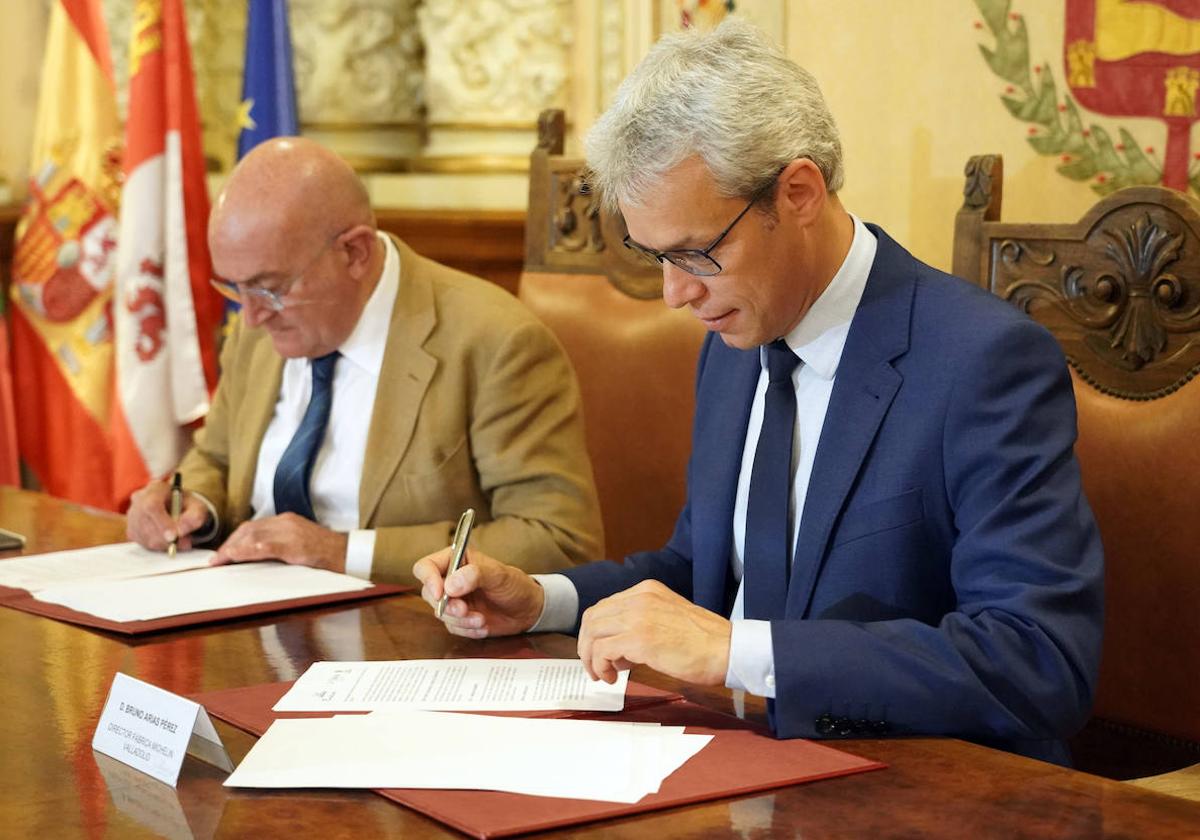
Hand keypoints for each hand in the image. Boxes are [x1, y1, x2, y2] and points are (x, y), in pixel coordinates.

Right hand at [126, 479, 210, 551]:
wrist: (179, 510)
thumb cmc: (187, 506)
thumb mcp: (198, 508)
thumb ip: (195, 517)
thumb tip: (181, 531)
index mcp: (156, 488)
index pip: (152, 506)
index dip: (162, 523)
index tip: (174, 536)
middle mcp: (139, 499)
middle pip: (146, 522)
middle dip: (166, 538)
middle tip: (185, 543)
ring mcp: (132, 515)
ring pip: (145, 536)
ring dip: (165, 544)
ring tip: (182, 540)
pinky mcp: (132, 529)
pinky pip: (143, 543)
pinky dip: (159, 546)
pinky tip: (170, 540)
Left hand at [212, 513, 347, 570]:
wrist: (348, 553)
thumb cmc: (325, 552)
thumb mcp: (299, 542)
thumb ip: (280, 543)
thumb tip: (256, 553)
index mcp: (287, 520)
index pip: (253, 526)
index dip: (235, 539)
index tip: (223, 552)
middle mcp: (286, 522)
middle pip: (249, 529)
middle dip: (230, 544)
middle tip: (217, 559)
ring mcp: (291, 533)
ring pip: (254, 536)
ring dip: (235, 549)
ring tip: (222, 560)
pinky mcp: (296, 546)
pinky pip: (268, 546)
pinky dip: (252, 550)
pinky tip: (241, 556)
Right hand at [412, 546, 543, 638]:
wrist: (527, 609)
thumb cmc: (514, 584)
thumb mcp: (498, 574)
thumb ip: (475, 575)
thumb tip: (450, 586)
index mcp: (456, 560)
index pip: (426, 566)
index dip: (428, 579)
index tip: (440, 593)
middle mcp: (450, 580)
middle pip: (429, 593)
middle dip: (447, 606)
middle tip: (464, 610)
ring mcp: (453, 600)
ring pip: (440, 613)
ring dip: (460, 620)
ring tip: (481, 620)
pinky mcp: (459, 619)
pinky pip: (452, 628)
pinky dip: (467, 630)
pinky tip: (483, 626)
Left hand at [577, 580, 730, 685]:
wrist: (728, 649)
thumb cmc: (705, 642)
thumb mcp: (669, 618)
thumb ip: (642, 624)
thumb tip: (618, 648)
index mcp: (647, 590)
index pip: (606, 606)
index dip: (596, 631)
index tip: (600, 651)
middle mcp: (639, 597)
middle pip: (593, 617)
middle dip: (587, 644)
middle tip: (595, 665)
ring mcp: (638, 616)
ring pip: (593, 633)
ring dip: (591, 658)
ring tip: (603, 674)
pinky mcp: (638, 639)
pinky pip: (602, 650)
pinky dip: (600, 666)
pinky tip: (612, 677)